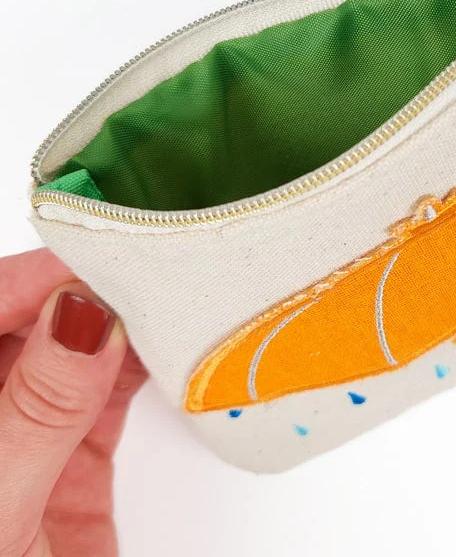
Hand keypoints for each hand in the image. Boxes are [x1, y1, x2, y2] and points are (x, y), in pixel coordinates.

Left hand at [0, 249, 146, 556]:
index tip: (106, 250)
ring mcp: (26, 427)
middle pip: (36, 316)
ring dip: (127, 321)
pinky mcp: (71, 455)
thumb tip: (81, 315)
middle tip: (157, 258)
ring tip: (178, 289)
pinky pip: (111, 390)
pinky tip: (176, 344)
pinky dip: (146, 364)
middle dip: (93, 285)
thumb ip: (36, 410)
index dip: (41, 273)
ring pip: (79, 347)